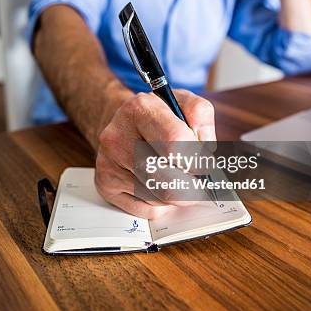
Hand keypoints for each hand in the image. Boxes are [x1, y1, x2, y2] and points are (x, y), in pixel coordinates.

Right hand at [95, 89, 215, 218]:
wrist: (124, 122)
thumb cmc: (160, 116)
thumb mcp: (185, 102)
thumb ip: (201, 116)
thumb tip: (204, 152)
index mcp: (141, 109)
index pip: (176, 143)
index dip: (198, 160)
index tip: (205, 165)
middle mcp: (119, 136)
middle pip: (167, 181)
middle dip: (191, 187)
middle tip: (200, 183)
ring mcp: (108, 163)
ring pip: (158, 198)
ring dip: (176, 195)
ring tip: (177, 176)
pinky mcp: (105, 185)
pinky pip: (145, 209)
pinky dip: (160, 203)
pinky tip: (159, 185)